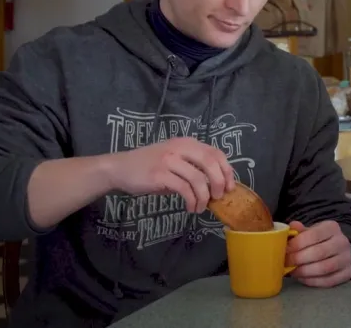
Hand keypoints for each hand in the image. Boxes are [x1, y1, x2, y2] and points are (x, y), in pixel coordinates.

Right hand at [104, 137, 234, 213]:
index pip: (216, 153)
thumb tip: (217, 185)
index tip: (230, 186)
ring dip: (203, 197)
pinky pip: (184, 189)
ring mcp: (169, 160)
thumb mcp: (175, 160)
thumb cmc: (150, 166)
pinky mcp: (160, 174)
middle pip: (210, 163)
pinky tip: (191, 207)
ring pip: (198, 179)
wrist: (120, 168)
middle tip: (219, 197)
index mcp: (187, 143)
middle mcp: (180, 147)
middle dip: (219, 182)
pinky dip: (192, 200)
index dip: (227, 170)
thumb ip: (193, 167)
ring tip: (200, 207)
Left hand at [286, 220, 350, 286]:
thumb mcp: (311, 231)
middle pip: (319, 252)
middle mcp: (342, 242)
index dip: (297, 244)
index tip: (285, 250)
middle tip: (286, 263)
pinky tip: (302, 278)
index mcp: (332, 227)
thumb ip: (300, 230)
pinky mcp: (347, 273)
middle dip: (298, 259)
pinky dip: (312, 281)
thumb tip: (292, 227)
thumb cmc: (321, 241)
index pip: (314, 235)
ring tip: (293, 271)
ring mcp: (346, 258)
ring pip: (324, 268)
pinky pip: (328, 281)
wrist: (341, 251)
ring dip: (304, 271)